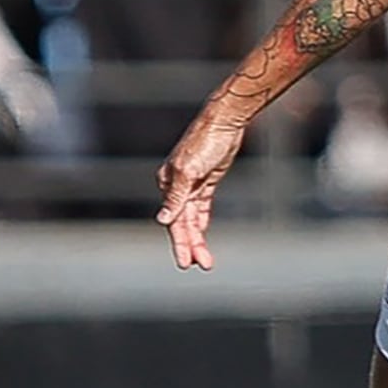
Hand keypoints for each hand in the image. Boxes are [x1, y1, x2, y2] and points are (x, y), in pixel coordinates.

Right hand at [157, 104, 247, 270]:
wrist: (225, 121)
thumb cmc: (205, 141)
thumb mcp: (189, 170)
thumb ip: (176, 198)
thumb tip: (162, 220)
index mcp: (167, 183)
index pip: (173, 220)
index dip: (180, 243)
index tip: (186, 263)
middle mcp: (176, 186)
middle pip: (182, 223)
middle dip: (190, 245)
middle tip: (198, 266)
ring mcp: (191, 185)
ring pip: (192, 219)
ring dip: (198, 238)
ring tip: (205, 260)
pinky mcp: (205, 182)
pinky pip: (201, 208)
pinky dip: (201, 223)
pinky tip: (203, 238)